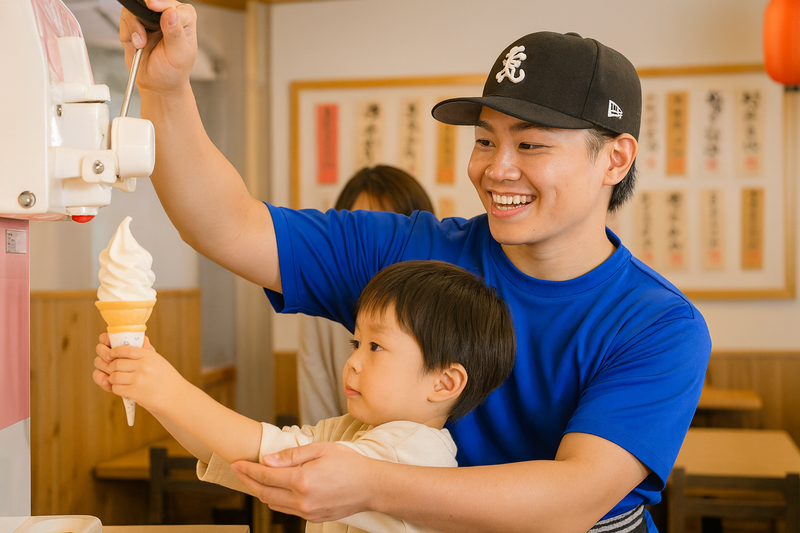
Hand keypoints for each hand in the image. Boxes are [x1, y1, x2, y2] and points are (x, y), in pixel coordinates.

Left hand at [93, 333, 186, 412]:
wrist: (176, 396)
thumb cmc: (168, 379)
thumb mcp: (158, 361)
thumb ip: (145, 352)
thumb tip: (138, 341)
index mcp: (148, 355)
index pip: (124, 349)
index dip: (114, 352)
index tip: (111, 355)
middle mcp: (143, 365)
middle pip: (116, 363)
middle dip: (111, 368)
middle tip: (112, 371)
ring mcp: (139, 379)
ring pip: (114, 376)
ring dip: (113, 380)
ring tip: (118, 381)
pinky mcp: (135, 392)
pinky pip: (117, 388)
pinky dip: (116, 389)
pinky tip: (123, 389)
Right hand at [119, 0, 197, 94]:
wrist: (157, 85)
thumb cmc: (173, 71)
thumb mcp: (178, 54)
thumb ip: (175, 33)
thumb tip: (171, 12)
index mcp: (184, 19)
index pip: (173, 5)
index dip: (163, 5)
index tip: (152, 6)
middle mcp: (166, 15)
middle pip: (152, 2)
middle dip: (144, 15)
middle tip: (142, 27)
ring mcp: (149, 19)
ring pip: (135, 9)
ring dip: (135, 27)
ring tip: (141, 43)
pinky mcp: (134, 25)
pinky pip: (125, 19)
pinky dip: (128, 33)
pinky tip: (137, 44)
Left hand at [230, 442, 375, 521]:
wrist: (371, 486)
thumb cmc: (350, 463)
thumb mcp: (321, 450)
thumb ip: (291, 456)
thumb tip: (267, 461)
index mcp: (302, 480)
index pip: (265, 476)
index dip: (248, 469)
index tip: (237, 463)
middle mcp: (301, 499)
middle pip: (264, 492)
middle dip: (248, 481)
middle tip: (239, 470)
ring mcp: (307, 511)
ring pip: (273, 504)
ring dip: (260, 491)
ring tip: (254, 479)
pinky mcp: (312, 517)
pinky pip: (287, 510)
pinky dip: (276, 499)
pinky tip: (275, 489)